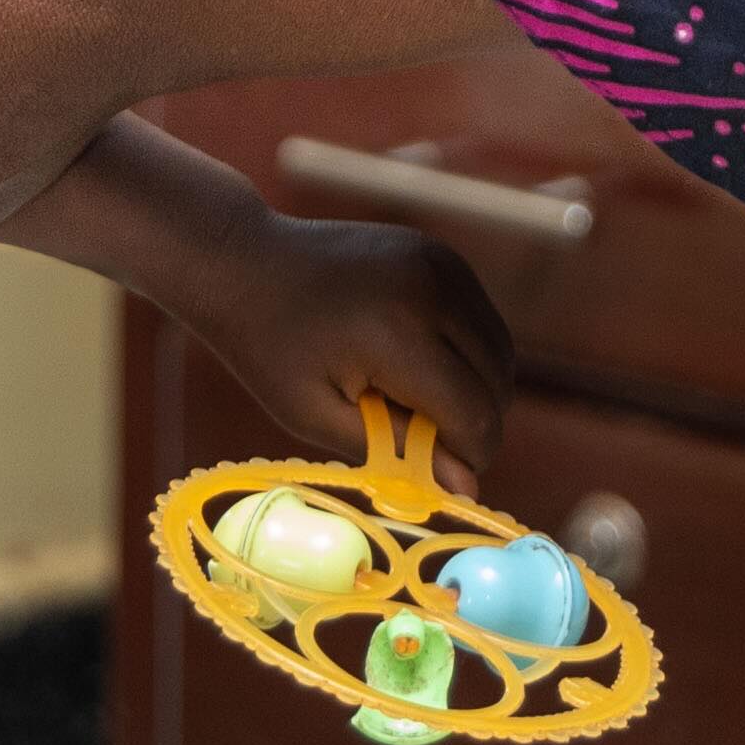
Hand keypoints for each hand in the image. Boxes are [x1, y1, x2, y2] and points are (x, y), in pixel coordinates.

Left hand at [167, 214, 515, 478]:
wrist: (245, 264)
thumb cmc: (270, 350)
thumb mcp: (319, 415)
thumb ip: (399, 452)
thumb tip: (468, 490)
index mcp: (397, 335)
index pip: (474, 412)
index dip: (469, 457)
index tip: (440, 474)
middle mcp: (432, 291)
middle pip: (497, 382)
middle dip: (475, 424)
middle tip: (423, 442)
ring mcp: (441, 264)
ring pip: (499, 349)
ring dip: (477, 387)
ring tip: (414, 401)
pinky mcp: (441, 254)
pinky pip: (481, 319)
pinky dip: (467, 352)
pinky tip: (417, 363)